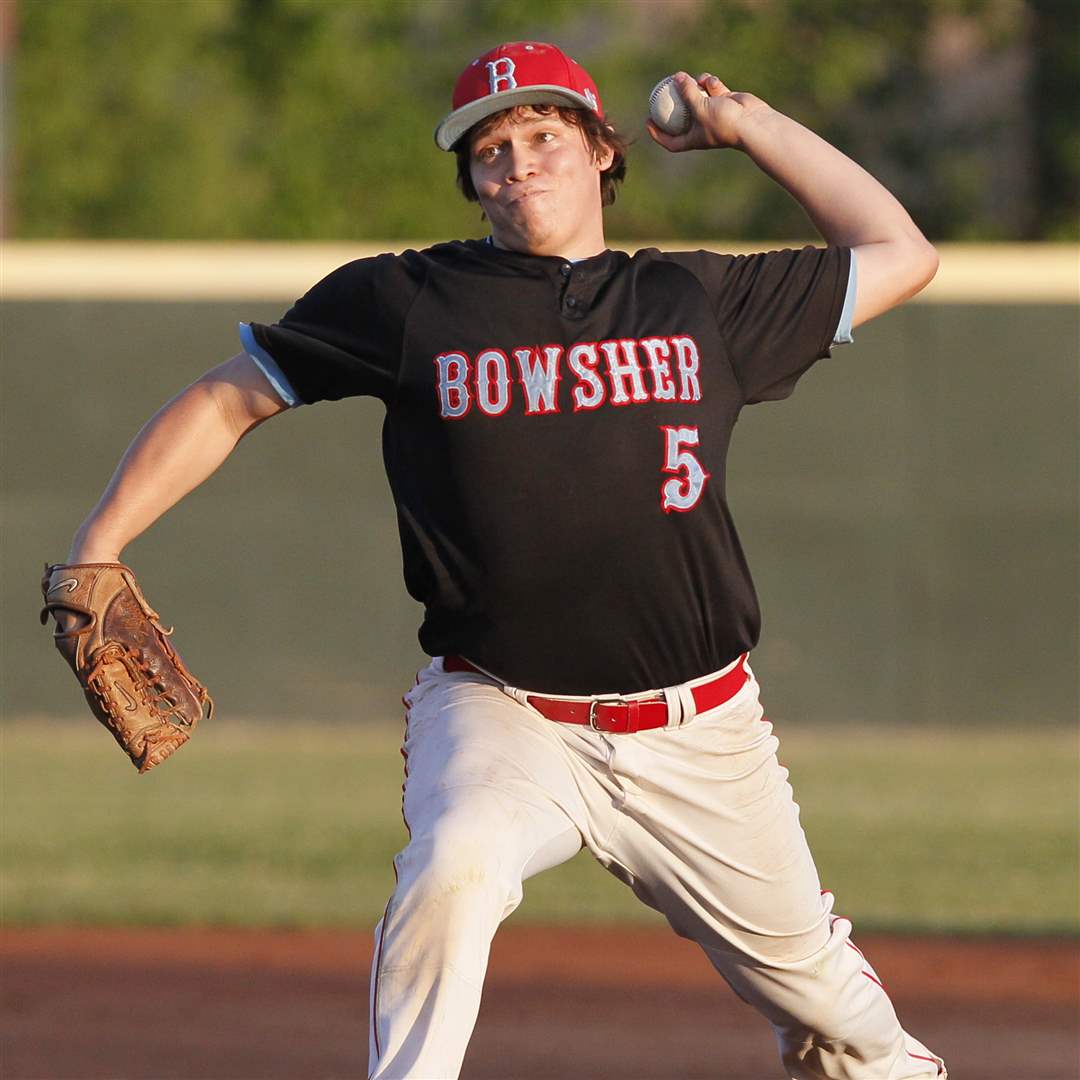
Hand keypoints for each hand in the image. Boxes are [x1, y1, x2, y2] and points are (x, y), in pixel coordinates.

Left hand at [646, 71, 771, 152]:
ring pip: (697, 96)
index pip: (671, 141)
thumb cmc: (724, 122)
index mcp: (694, 138)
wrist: (752, 122)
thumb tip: (676, 77)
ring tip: (693, 79)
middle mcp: (702, 127)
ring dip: (694, 85)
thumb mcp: (700, 108)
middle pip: (682, 117)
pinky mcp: (725, 100)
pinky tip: (711, 81)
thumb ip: (686, 93)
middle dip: (673, 104)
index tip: (648, 121)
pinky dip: (711, 83)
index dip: (658, 134)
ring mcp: (714, 113)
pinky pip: (712, 88)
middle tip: (661, 90)